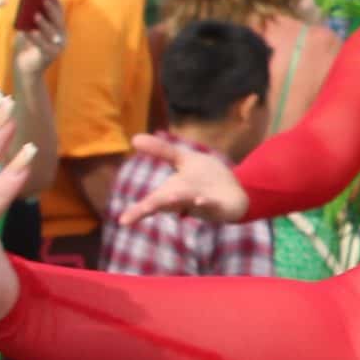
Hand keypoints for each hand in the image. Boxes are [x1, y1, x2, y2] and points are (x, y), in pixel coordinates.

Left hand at [13, 0, 67, 80]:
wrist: (27, 68)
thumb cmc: (28, 46)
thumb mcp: (31, 29)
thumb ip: (33, 19)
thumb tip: (28, 3)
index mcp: (59, 30)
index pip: (59, 13)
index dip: (56, 2)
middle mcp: (61, 38)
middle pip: (58, 21)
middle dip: (51, 10)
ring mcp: (57, 48)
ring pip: (52, 33)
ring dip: (44, 23)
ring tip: (36, 15)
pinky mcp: (48, 56)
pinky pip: (42, 46)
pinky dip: (35, 38)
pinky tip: (29, 32)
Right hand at [118, 133, 248, 225]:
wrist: (237, 189)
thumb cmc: (206, 178)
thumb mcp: (183, 159)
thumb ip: (162, 150)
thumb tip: (134, 138)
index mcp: (172, 191)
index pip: (152, 201)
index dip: (137, 211)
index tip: (122, 221)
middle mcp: (184, 201)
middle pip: (166, 203)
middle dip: (155, 205)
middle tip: (144, 208)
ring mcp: (202, 205)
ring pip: (188, 203)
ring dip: (180, 200)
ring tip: (171, 196)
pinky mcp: (219, 207)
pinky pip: (212, 205)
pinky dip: (206, 203)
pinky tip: (201, 200)